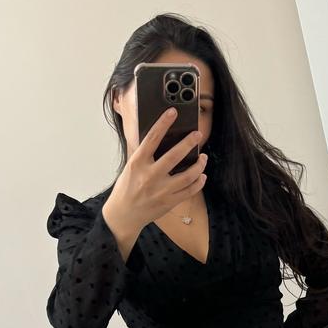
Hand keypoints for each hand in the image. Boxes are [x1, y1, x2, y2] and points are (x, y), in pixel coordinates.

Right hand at [103, 107, 207, 240]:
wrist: (123, 215)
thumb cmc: (126, 188)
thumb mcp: (130, 167)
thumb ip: (142, 153)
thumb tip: (156, 136)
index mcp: (137, 163)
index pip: (152, 138)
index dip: (163, 123)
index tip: (173, 112)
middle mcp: (149, 176)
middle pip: (174, 156)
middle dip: (189, 143)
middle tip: (198, 134)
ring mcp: (161, 191)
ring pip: (187, 176)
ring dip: (199, 165)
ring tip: (203, 158)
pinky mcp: (169, 202)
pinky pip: (190, 191)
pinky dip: (199, 182)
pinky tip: (202, 176)